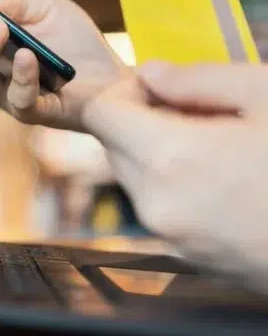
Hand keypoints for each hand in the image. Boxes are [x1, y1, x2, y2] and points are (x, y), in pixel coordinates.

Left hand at [83, 62, 267, 289]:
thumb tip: (152, 73)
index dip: (126, 91)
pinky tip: (235, 181)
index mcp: (167, 159)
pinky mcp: (193, 262)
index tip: (164, 87)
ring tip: (228, 147)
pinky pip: (165, 211)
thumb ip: (199, 79)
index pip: (100, 114)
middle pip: (116, 147)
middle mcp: (157, 205)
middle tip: (206, 112)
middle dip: (146, 121)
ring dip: (163, 155)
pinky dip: (182, 188)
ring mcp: (173, 240)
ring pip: (138, 180)